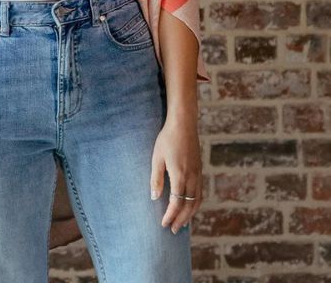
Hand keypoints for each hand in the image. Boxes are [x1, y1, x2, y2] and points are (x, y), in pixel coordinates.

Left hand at [150, 115, 202, 233]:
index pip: (176, 202)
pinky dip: (196, 204)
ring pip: (197, 200)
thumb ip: (156, 178)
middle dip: (181, 219)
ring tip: (183, 224)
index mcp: (180, 174)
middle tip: (173, 230)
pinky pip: (200, 192)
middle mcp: (192, 176)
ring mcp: (198, 173)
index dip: (170, 215)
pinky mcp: (200, 170)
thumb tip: (154, 198)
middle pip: (189, 205)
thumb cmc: (167, 139)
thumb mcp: (157, 158)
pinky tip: (190, 207)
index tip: (164, 224)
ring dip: (190, 214)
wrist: (184, 123)